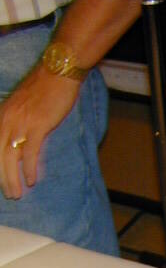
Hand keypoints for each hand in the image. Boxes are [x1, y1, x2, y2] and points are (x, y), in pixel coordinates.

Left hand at [0, 65, 79, 199]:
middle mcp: (7, 119)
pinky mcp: (38, 125)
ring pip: (11, 155)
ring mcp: (22, 122)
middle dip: (2, 177)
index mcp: (2, 115)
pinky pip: (30, 151)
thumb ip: (17, 124)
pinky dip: (30, 167)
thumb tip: (18, 145)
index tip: (0, 182)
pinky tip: (31, 180)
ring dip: (13, 177)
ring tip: (17, 193)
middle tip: (9, 194)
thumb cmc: (44, 90)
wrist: (58, 72)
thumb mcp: (22, 107)